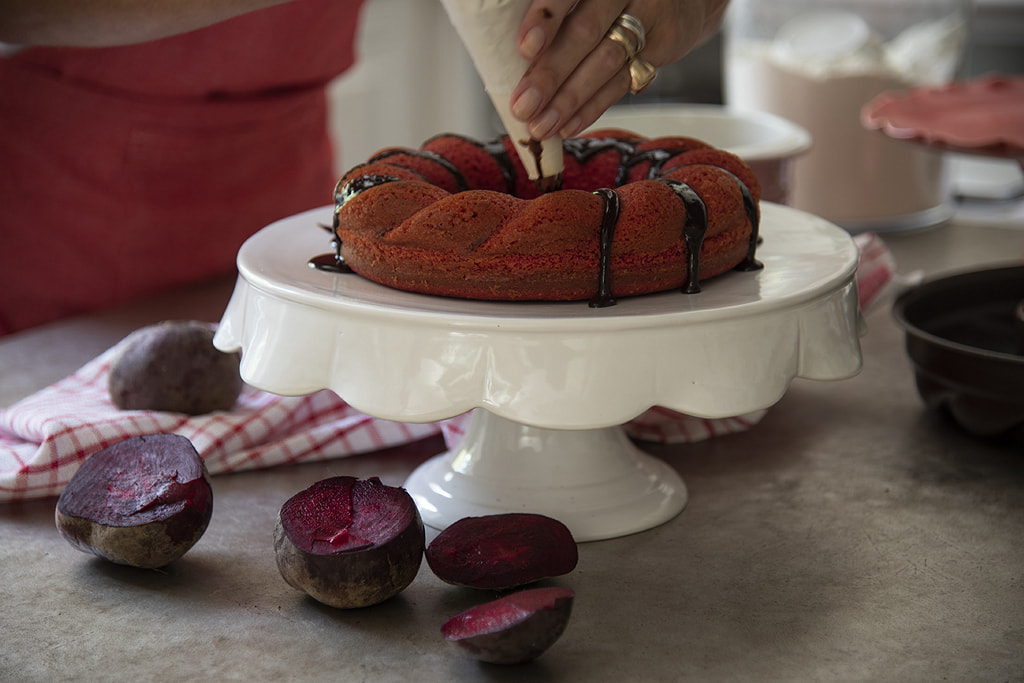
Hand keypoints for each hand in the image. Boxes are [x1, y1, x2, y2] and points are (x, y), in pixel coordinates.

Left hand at [510, 0, 728, 139]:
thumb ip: (556, 14)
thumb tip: (506, 56)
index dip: (546, 17)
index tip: (525, 48)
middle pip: (585, 32)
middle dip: (550, 74)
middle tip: (524, 105)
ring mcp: (648, 16)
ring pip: (605, 63)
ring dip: (569, 100)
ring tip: (541, 126)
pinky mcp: (662, 45)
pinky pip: (622, 83)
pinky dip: (592, 108)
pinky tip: (568, 126)